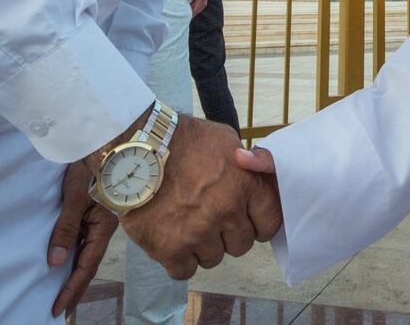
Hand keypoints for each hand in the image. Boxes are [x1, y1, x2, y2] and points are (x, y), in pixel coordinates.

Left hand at [48, 160, 117, 317]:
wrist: (110, 137)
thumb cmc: (94, 164)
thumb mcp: (76, 195)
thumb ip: (67, 228)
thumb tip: (57, 262)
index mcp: (104, 226)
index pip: (86, 266)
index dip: (71, 289)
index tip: (58, 309)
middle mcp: (104, 226)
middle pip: (88, 263)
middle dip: (74, 286)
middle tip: (59, 308)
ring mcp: (100, 217)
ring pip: (86, 251)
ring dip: (74, 271)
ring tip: (60, 290)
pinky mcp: (95, 208)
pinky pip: (84, 237)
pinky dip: (75, 253)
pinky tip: (66, 259)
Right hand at [121, 116, 281, 278]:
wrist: (139, 147)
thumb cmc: (184, 140)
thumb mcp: (226, 140)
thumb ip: (247, 165)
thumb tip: (256, 177)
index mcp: (245, 184)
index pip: (269, 223)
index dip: (257, 222)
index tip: (244, 219)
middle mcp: (226, 211)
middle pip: (241, 245)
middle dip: (228, 234)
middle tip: (209, 216)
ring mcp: (199, 232)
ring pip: (213, 259)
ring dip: (202, 245)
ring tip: (186, 221)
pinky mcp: (170, 249)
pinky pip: (185, 270)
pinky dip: (179, 258)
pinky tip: (172, 236)